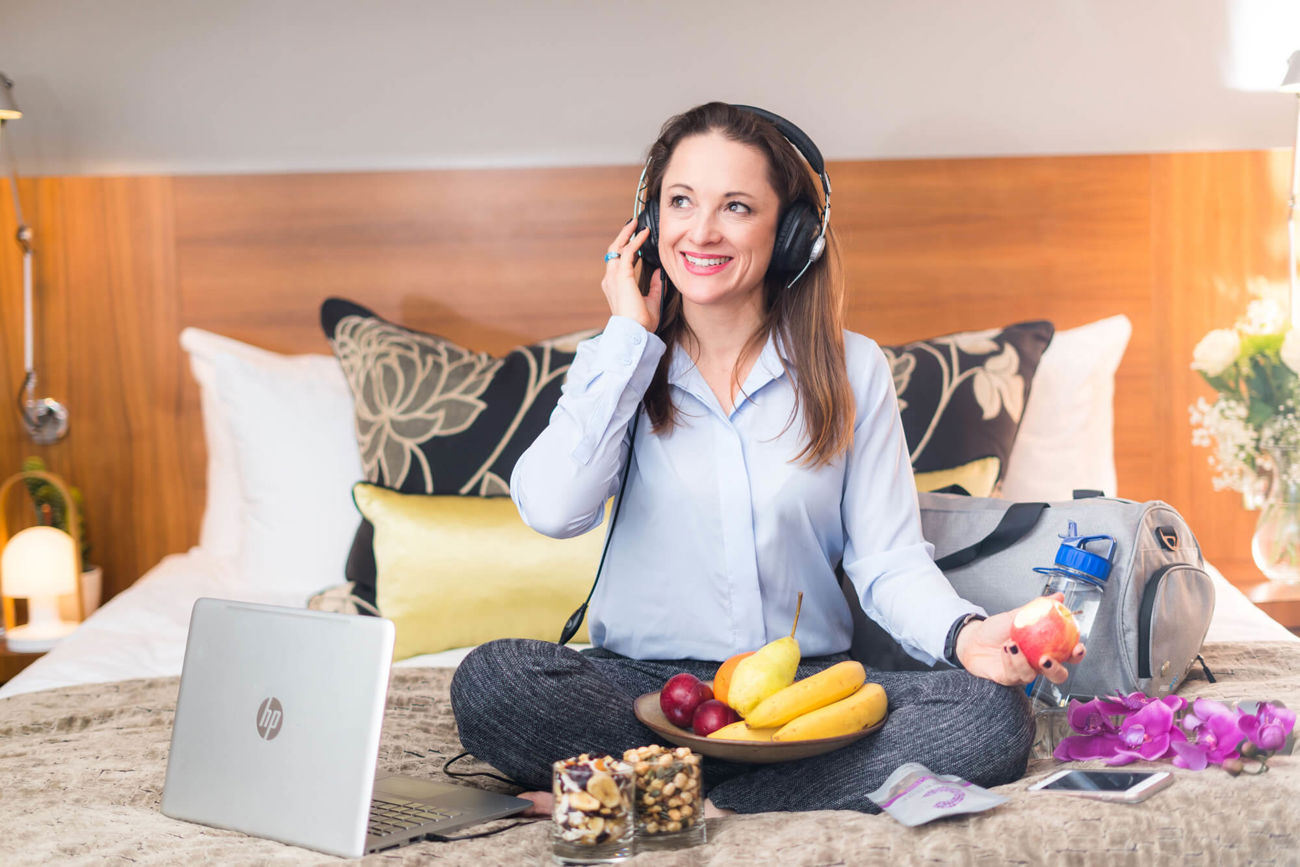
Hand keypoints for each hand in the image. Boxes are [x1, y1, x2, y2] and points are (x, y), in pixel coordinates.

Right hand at [601, 220, 663, 332]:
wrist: (636, 332)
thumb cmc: (641, 323)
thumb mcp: (652, 300)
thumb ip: (654, 286)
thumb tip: (659, 273)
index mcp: (615, 287)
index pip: (618, 262)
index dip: (625, 249)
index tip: (635, 239)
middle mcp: (610, 280)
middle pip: (613, 251)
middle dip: (623, 236)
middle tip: (633, 225)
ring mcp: (613, 277)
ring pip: (617, 248)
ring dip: (627, 234)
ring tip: (636, 224)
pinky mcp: (622, 276)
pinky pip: (628, 252)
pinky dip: (636, 241)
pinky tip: (644, 234)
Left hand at [955, 593, 1085, 686]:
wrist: (972, 638)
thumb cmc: (996, 630)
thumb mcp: (1018, 615)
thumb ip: (1038, 607)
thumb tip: (1058, 596)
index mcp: (1046, 649)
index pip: (1068, 655)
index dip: (1077, 654)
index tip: (1078, 647)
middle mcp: (1037, 665)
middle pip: (1058, 676)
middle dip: (1057, 670)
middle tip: (1047, 658)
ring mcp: (1024, 673)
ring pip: (1033, 677)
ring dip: (1023, 661)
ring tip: (1013, 643)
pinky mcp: (1008, 679)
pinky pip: (1014, 674)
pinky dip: (1011, 660)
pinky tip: (1006, 647)